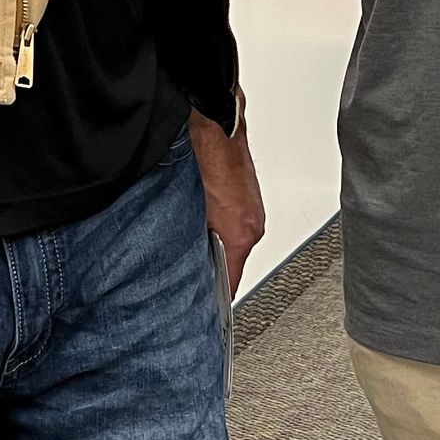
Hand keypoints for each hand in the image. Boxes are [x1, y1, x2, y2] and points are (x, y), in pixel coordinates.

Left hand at [190, 107, 264, 294]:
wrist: (217, 127)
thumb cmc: (208, 161)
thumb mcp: (193, 212)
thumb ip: (192, 243)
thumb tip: (187, 265)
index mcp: (242, 234)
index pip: (232, 281)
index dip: (217, 299)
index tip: (207, 312)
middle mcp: (252, 225)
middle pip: (231, 262)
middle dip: (210, 269)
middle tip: (187, 278)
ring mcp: (252, 211)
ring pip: (230, 242)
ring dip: (212, 244)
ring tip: (188, 242)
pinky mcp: (246, 199)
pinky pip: (232, 223)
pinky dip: (217, 225)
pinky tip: (197, 218)